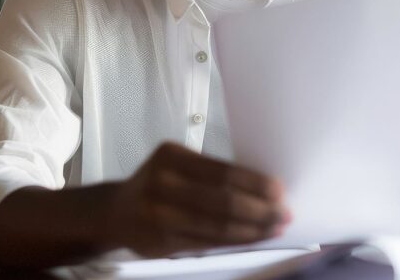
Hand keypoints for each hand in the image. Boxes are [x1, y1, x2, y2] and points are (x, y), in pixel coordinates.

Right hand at [102, 142, 290, 256]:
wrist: (115, 212)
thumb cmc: (158, 183)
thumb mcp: (177, 165)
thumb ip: (209, 174)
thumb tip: (261, 188)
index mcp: (171, 156)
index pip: (222, 172)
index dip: (254, 183)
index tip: (279, 190)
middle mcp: (162, 183)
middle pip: (223, 201)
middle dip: (260, 210)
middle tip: (284, 213)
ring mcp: (159, 215)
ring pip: (218, 226)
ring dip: (253, 230)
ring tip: (275, 228)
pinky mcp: (161, 242)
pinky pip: (207, 243)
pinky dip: (234, 241)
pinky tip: (252, 238)